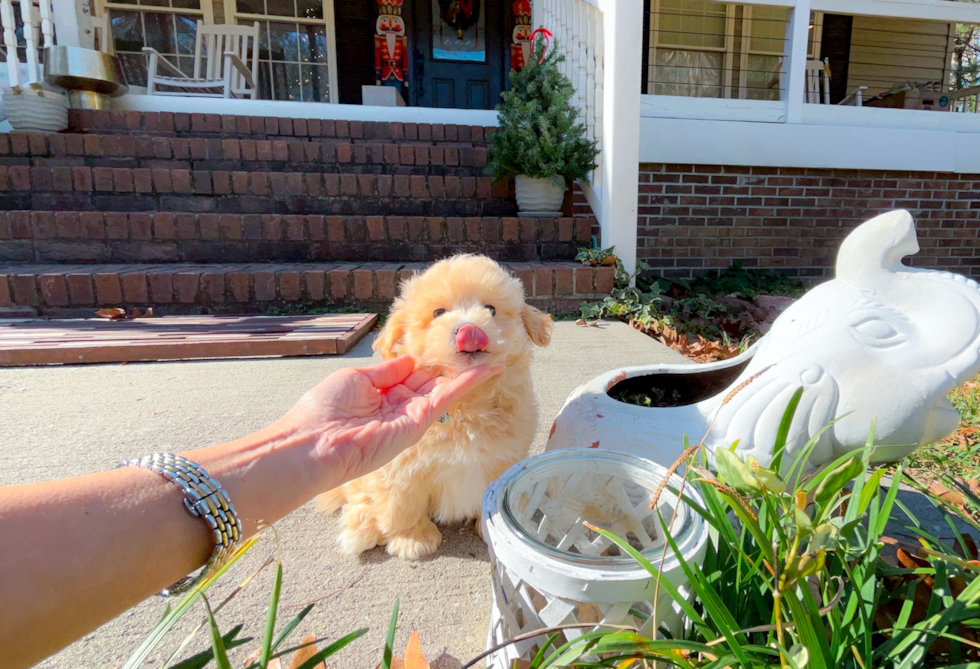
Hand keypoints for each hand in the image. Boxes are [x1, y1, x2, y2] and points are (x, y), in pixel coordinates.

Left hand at [279, 355, 502, 485]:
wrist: (312, 443)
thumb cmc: (322, 410)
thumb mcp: (356, 379)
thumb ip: (387, 372)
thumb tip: (411, 360)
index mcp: (378, 393)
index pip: (409, 374)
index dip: (428, 360)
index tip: (448, 344)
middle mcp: (396, 406)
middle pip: (430, 381)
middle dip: (452, 365)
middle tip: (478, 345)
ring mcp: (409, 417)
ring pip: (444, 389)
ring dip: (468, 373)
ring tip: (493, 355)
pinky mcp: (417, 424)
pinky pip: (446, 398)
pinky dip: (468, 383)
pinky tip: (487, 369)